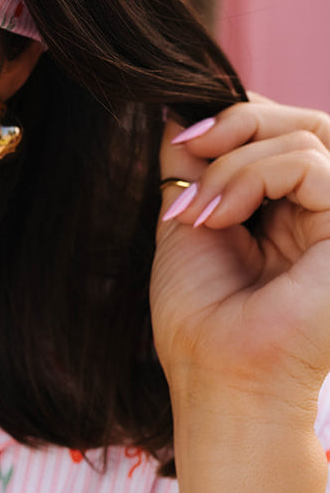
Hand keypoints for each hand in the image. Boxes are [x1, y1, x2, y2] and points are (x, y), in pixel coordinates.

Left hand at [151, 91, 329, 409]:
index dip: (238, 118)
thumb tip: (177, 113)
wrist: (219, 380)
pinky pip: (311, 164)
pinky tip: (220, 217)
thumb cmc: (203, 320)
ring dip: (235, 162)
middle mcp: (327, 214)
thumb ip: (194, 167)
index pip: (285, 132)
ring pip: (307, 136)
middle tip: (190, 150)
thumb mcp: (190, 222)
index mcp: (296, 213)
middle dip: (239, 122)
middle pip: (306, 123)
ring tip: (201, 210)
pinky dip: (254, 176)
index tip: (184, 142)